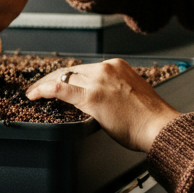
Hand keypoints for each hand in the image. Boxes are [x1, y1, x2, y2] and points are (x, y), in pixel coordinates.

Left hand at [25, 58, 180, 152]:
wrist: (160, 126)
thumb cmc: (150, 118)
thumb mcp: (132, 93)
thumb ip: (115, 90)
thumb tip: (102, 99)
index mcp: (117, 66)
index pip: (84, 68)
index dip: (66, 76)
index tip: (57, 81)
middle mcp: (106, 68)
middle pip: (71, 71)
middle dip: (52, 78)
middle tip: (38, 87)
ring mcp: (98, 81)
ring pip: (63, 78)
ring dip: (44, 85)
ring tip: (33, 93)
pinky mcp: (92, 97)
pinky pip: (60, 89)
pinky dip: (43, 90)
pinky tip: (34, 95)